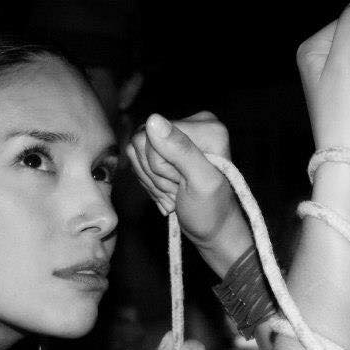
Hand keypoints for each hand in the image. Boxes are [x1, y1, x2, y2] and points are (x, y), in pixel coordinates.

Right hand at [127, 112, 251, 272]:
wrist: (211, 230)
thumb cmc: (211, 211)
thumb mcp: (201, 182)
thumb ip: (181, 150)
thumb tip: (153, 119)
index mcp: (206, 126)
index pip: (154, 133)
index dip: (160, 164)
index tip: (183, 182)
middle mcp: (192, 124)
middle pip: (142, 140)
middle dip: (157, 173)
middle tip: (179, 189)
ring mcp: (177, 136)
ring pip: (137, 151)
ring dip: (153, 181)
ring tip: (176, 192)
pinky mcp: (165, 149)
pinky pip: (137, 160)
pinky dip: (150, 183)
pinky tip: (169, 192)